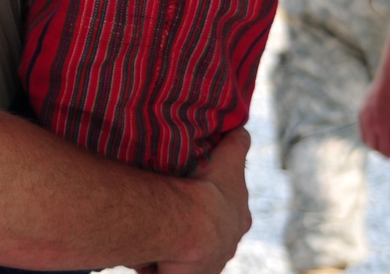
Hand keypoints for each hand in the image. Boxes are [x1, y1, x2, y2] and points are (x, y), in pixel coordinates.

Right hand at [152, 127, 251, 273]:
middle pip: (212, 231)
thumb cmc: (210, 190)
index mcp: (239, 219)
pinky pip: (168, 264)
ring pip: (191, 249)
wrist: (193, 226)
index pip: (231, 209)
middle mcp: (227, 244)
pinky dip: (159, 257)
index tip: (200, 190)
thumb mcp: (229, 158)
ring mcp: (208, 262)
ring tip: (158, 224)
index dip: (217, 199)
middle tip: (176, 206)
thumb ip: (236, 144)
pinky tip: (148, 244)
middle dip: (196, 220)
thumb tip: (241, 129)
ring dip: (176, 238)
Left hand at [359, 70, 389, 158]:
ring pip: (387, 151)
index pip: (366, 139)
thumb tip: (379, 114)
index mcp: (364, 115)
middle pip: (375, 148)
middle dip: (386, 153)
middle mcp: (371, 122)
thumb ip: (373, 109)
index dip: (376, 145)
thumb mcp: (373, 96)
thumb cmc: (388, 81)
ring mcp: (385, 125)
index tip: (387, 144)